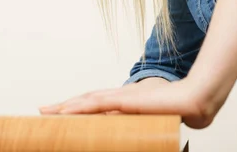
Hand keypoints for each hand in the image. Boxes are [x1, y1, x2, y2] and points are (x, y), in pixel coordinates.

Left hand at [39, 78, 218, 128]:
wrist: (194, 101)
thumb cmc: (177, 111)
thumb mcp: (151, 124)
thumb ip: (140, 128)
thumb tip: (135, 138)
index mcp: (123, 102)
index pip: (93, 106)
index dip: (75, 109)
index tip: (58, 115)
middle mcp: (118, 97)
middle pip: (84, 101)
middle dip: (63, 107)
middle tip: (42, 111)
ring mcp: (121, 97)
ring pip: (87, 101)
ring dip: (66, 106)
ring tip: (48, 112)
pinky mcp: (126, 100)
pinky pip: (99, 103)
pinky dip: (81, 106)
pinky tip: (67, 110)